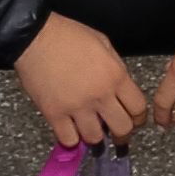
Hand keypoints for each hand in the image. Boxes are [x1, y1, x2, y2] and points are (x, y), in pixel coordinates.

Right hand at [12, 11, 145, 149]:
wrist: (36, 37)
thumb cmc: (67, 36)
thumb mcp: (104, 44)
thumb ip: (116, 68)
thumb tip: (120, 88)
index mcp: (115, 76)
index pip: (138, 108)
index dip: (138, 118)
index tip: (134, 121)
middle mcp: (99, 94)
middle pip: (122, 129)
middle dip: (122, 134)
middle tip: (117, 134)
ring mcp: (77, 107)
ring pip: (95, 139)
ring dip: (96, 137)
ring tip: (92, 131)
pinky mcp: (54, 114)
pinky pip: (68, 139)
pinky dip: (71, 139)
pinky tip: (71, 130)